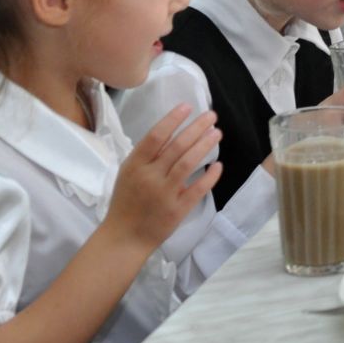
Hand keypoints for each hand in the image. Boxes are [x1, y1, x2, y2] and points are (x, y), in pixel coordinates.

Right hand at [106, 106, 221, 248]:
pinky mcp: (178, 209)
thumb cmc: (126, 202)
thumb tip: (170, 132)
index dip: (172, 119)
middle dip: (196, 128)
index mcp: (135, 165)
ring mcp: (165, 193)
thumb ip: (147, 156)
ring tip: (217, 133)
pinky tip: (219, 165)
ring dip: (205, 145)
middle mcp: (150, 176)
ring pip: (188, 163)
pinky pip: (198, 189)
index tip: (188, 106)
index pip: (155, 136)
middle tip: (212, 116)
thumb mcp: (128, 174)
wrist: (124, 236)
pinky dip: (210, 176)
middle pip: (177, 146)